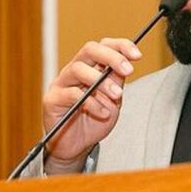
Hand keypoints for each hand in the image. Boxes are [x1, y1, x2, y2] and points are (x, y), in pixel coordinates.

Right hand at [42, 38, 141, 173]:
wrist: (78, 146)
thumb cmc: (95, 120)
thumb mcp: (114, 99)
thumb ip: (117, 81)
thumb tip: (127, 64)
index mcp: (91, 66)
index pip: (104, 45)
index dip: (121, 46)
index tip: (138, 55)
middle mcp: (75, 70)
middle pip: (90, 49)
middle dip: (112, 57)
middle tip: (128, 70)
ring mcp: (62, 83)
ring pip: (79, 69)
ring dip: (102, 82)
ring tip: (116, 96)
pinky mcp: (52, 99)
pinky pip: (72, 95)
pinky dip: (92, 103)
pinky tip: (103, 113)